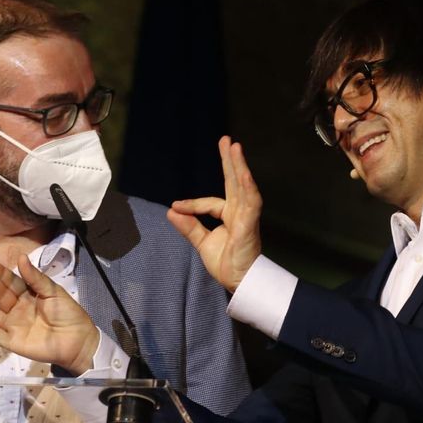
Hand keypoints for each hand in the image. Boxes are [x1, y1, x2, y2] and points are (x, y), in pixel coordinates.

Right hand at [0, 256, 99, 375]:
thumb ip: (35, 278)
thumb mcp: (53, 291)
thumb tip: (21, 257)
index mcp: (27, 294)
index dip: (0, 273)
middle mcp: (16, 308)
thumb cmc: (68, 313)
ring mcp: (13, 325)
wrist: (79, 340)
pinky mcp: (12, 342)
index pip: (10, 282)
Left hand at [167, 135, 261, 291]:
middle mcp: (239, 212)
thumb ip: (189, 226)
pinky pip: (251, 202)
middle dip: (230, 161)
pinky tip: (244, 174)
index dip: (192, 204)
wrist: (239, 282)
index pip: (210, 202)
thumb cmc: (227, 263)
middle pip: (234, 182)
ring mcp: (246, 217)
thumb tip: (171, 211)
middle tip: (227, 140)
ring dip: (239, 166)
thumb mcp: (202, 243)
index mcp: (229, 216)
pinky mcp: (250, 224)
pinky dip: (247, 187)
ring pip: (243, 186)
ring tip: (234, 147)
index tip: (175, 207)